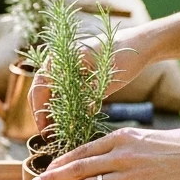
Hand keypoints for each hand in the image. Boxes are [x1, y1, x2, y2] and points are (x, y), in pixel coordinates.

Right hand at [27, 24, 157, 133]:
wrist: (140, 45)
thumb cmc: (124, 58)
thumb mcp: (105, 84)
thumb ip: (86, 101)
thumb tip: (71, 124)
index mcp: (61, 57)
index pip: (40, 87)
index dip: (39, 111)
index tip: (45, 130)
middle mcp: (59, 58)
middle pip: (40, 90)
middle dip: (41, 113)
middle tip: (48, 134)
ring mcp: (65, 64)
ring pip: (49, 90)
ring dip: (50, 109)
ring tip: (55, 130)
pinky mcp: (75, 70)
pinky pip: (61, 88)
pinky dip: (61, 103)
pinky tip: (67, 119)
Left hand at [28, 127, 179, 179]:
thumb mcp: (148, 136)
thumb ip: (126, 145)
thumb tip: (109, 154)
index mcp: (122, 137)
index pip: (82, 150)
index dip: (61, 162)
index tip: (48, 169)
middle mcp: (121, 155)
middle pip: (77, 168)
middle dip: (53, 177)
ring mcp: (130, 176)